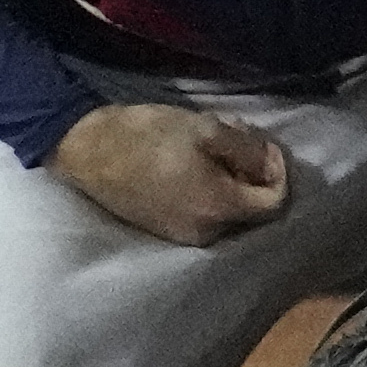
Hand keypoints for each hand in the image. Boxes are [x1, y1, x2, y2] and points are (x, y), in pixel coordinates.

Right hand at [50, 102, 289, 245]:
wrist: (89, 150)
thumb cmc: (149, 135)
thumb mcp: (208, 130)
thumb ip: (248, 151)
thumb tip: (269, 165)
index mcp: (218, 208)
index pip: (273, 203)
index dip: (277, 171)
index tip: (263, 144)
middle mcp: (204, 233)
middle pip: (252, 208)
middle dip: (251, 172)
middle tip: (235, 138)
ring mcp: (181, 236)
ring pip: (228, 211)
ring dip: (230, 179)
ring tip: (211, 146)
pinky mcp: (164, 231)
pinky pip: (204, 214)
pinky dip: (210, 190)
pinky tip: (193, 163)